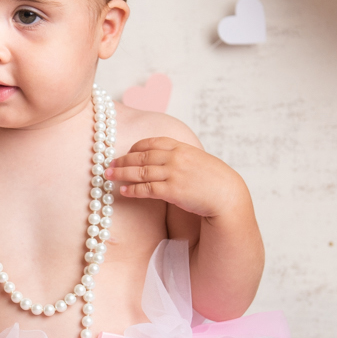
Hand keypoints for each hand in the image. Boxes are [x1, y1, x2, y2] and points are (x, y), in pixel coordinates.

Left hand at [106, 138, 245, 219]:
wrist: (228, 195)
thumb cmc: (215, 181)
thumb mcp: (199, 161)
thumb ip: (182, 158)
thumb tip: (166, 162)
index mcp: (182, 148)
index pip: (153, 142)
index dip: (136, 147)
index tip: (127, 152)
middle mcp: (175, 158)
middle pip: (142, 156)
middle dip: (123, 160)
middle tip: (108, 164)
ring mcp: (173, 173)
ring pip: (140, 172)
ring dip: (122, 173)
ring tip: (109, 176)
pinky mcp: (173, 190)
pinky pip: (147, 189)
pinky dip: (133, 190)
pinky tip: (124, 191)